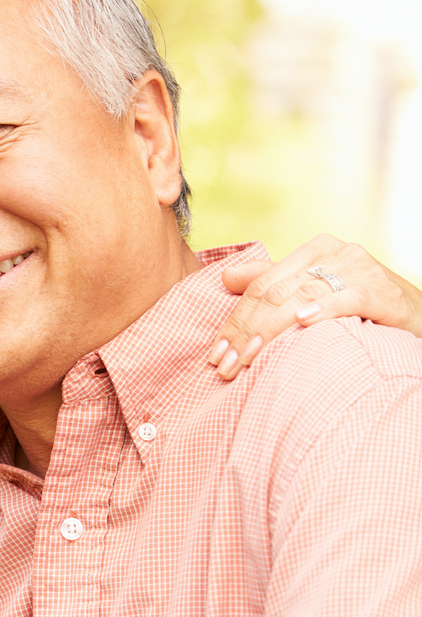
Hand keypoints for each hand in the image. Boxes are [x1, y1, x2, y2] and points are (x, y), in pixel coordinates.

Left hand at [208, 234, 421, 379]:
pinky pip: (347, 299)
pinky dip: (323, 310)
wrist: (416, 315)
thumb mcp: (314, 291)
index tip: (215, 354)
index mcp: (314, 250)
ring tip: (247, 359)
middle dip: (245, 332)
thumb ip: (272, 281)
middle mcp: (336, 253)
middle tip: (225, 365)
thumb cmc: (359, 306)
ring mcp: (360, 269)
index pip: (261, 286)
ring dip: (270, 332)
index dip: (234, 320)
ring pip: (301, 297)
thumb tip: (226, 277)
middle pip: (275, 293)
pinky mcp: (382, 291)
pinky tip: (302, 324)